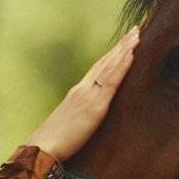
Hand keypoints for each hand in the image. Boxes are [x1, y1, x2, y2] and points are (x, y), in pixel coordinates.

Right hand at [23, 26, 139, 161]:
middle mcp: (83, 89)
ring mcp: (89, 95)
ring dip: (124, 50)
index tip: (123, 43)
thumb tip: (89, 115)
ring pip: (109, 67)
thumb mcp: (70, 122)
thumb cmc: (54, 141)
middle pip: (104, 62)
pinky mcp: (95, 106)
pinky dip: (121, 66)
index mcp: (77, 92)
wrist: (43, 148)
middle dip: (120, 46)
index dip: (111, 55)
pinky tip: (131, 55)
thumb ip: (81, 113)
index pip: (97, 68)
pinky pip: (111, 81)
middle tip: (135, 30)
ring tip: (136, 35)